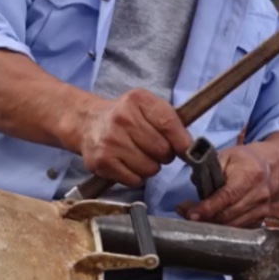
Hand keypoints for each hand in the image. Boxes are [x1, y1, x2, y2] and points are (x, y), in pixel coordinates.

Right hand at [74, 88, 192, 187]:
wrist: (88, 123)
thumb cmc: (125, 117)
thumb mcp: (146, 106)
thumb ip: (170, 121)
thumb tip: (190, 148)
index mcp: (137, 100)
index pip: (168, 124)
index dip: (182, 141)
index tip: (185, 149)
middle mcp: (122, 118)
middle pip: (162, 150)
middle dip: (164, 154)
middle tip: (153, 149)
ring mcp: (110, 141)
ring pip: (150, 168)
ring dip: (150, 166)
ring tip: (139, 155)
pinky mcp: (102, 162)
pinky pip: (135, 180)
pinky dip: (136, 176)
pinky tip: (127, 163)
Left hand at [177, 145, 276, 228]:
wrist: (272, 167)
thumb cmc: (245, 160)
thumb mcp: (227, 155)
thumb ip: (210, 168)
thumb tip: (195, 182)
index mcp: (249, 175)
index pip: (227, 196)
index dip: (209, 207)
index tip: (191, 214)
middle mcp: (258, 195)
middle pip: (229, 214)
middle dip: (205, 217)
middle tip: (186, 213)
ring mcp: (262, 209)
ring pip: (233, 225)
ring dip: (212, 224)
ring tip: (195, 217)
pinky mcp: (261, 218)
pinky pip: (239, 229)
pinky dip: (224, 228)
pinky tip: (211, 222)